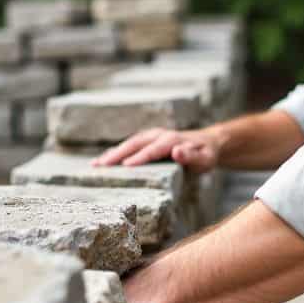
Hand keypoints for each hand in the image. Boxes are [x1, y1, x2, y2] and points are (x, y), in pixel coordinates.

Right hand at [93, 127, 220, 173]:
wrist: (209, 144)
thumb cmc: (206, 155)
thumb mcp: (205, 158)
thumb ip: (192, 157)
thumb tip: (177, 151)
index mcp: (171, 140)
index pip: (152, 150)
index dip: (139, 158)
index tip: (124, 167)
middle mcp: (158, 135)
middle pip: (134, 144)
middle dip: (116, 155)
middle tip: (99, 167)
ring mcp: (152, 136)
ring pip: (129, 144)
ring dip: (112, 153)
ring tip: (95, 165)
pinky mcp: (148, 141)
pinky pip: (130, 146)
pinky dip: (116, 152)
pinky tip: (104, 162)